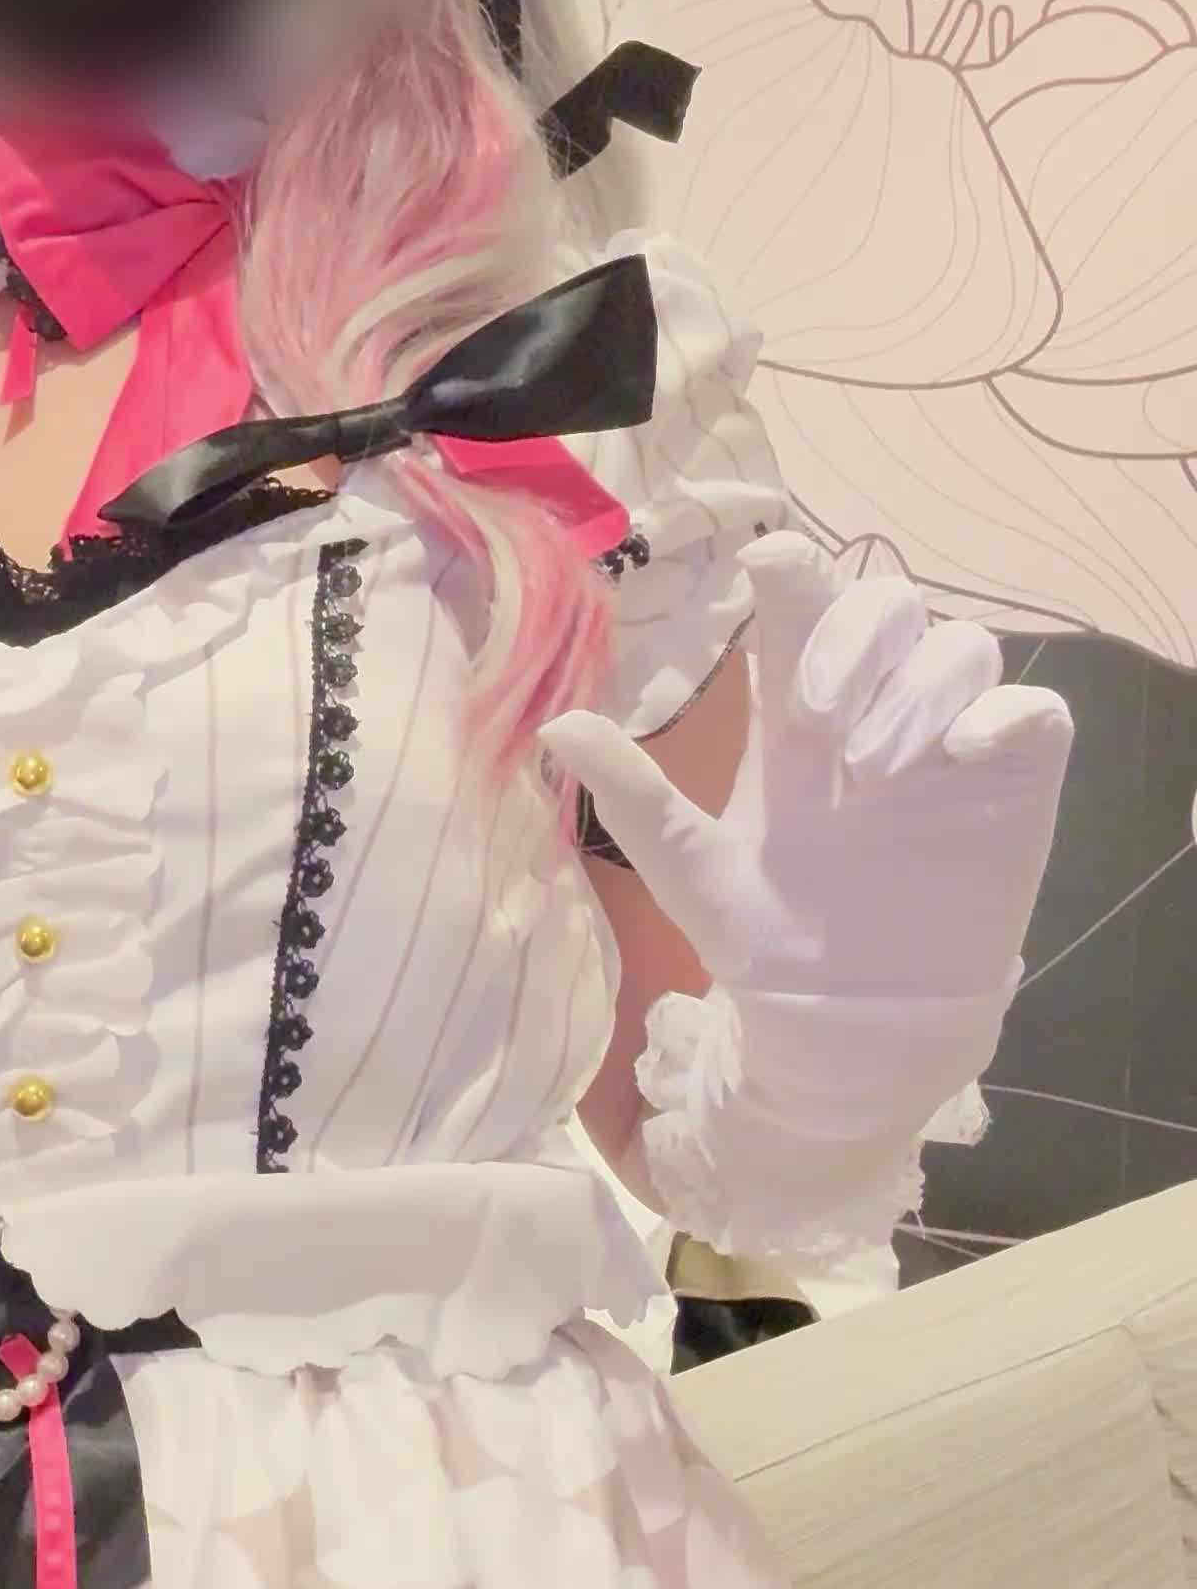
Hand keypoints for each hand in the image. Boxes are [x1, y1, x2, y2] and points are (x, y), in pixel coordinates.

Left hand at [543, 534, 1069, 1017]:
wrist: (843, 1022)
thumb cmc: (766, 936)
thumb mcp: (690, 869)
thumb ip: (636, 795)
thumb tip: (556, 724)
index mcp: (797, 712)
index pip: (805, 602)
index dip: (795, 568)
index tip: (768, 566)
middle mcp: (875, 709)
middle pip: (890, 601)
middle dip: (854, 637)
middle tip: (816, 717)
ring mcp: (948, 741)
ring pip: (962, 646)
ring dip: (917, 688)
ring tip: (873, 768)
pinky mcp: (1010, 781)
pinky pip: (1031, 711)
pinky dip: (1002, 716)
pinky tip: (965, 754)